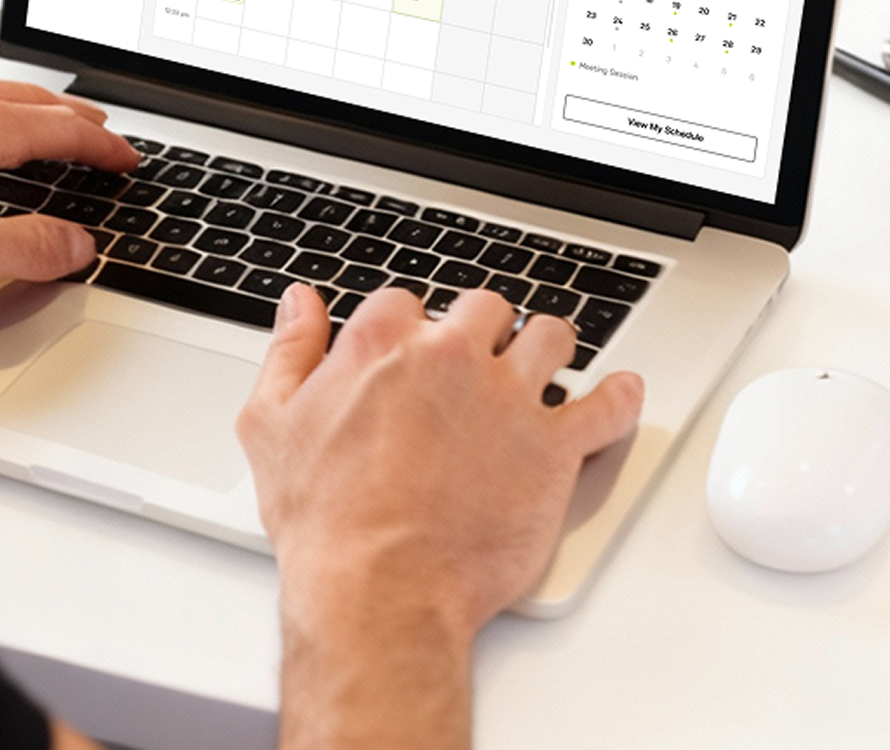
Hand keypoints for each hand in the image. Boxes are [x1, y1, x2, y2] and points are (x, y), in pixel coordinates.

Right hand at [238, 285, 641, 749]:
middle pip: (485, 309)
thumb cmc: (325, 519)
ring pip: (550, 338)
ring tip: (543, 367)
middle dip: (482, 330)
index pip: (407, 302)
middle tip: (478, 362)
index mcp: (381, 344)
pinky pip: (607, 405)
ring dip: (546, 348)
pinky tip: (619, 394)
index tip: (414, 353)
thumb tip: (299, 305)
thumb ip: (289, 351)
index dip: (412, 329)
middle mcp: (450, 357)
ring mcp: (508, 398)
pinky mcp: (553, 447)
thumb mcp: (270, 425)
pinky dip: (619, 397)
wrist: (378, 586)